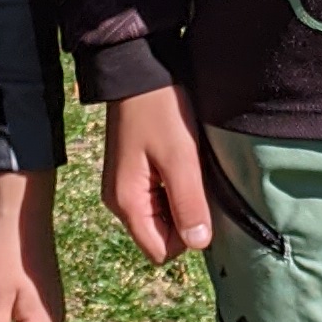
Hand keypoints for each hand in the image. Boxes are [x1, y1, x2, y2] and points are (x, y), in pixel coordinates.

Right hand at [103, 82, 210, 266]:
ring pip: (161, 217)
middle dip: (185, 218)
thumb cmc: (159, 111)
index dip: (187, 237)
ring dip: (181, 201)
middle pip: (160, 236)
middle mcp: (120, 201)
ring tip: (190, 168)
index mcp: (127, 202)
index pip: (159, 251)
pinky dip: (174, 188)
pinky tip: (182, 162)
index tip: (200, 203)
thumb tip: (199, 244)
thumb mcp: (181, 158)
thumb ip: (188, 203)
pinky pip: (158, 198)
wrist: (138, 70)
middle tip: (197, 181)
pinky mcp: (133, 174)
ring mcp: (125, 188)